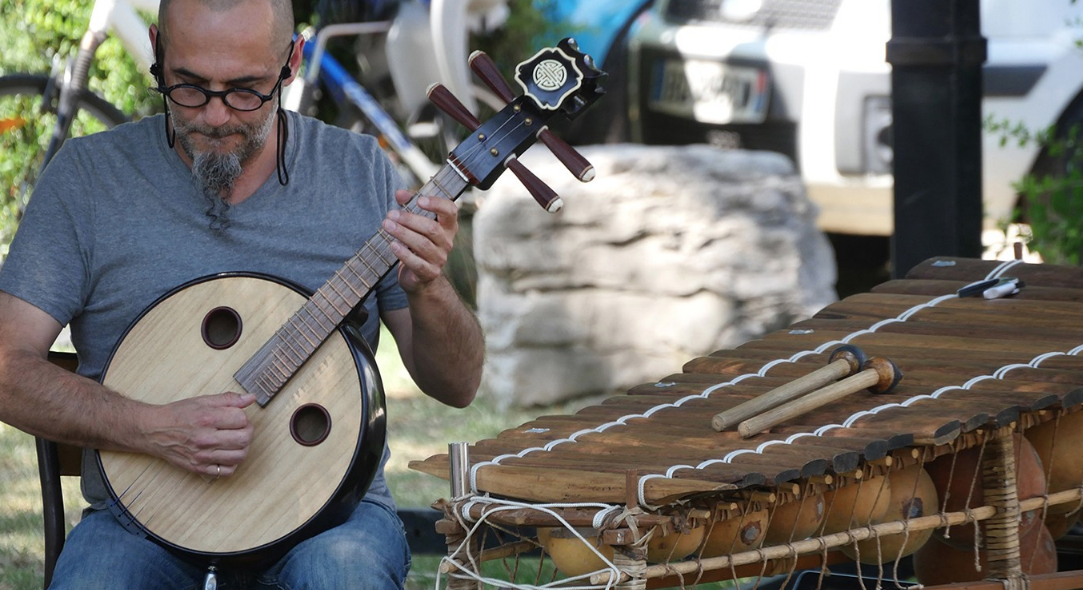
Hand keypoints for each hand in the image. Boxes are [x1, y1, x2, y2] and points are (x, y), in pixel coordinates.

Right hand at [139, 392, 254, 476]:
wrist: (153, 431)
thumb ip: (228, 399)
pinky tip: (227, 453)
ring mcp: (202, 456)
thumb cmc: (178, 414)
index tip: (237, 416)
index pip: (241, 419)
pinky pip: (227, 471)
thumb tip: (250, 398)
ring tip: (235, 440)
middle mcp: (205, 439)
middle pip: (244, 439)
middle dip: (248, 431)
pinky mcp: (199, 468)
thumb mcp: (203, 401)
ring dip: (243, 447)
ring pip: (239, 457)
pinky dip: (233, 463)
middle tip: (241, 428)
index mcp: (207, 419)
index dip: (243, 417)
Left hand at [382, 189, 458, 292]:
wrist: (419, 275)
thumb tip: (400, 194)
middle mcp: (447, 242)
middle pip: (431, 228)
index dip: (437, 204)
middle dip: (409, 219)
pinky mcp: (430, 273)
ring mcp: (440, 258)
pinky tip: (392, 245)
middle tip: (391, 214)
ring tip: (387, 225)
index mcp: (447, 226)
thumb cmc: (417, 241)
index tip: (419, 200)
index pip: (450, 211)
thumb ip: (409, 204)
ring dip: (403, 233)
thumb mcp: (415, 221)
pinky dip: (404, 254)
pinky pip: (417, 263)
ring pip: (422, 244)